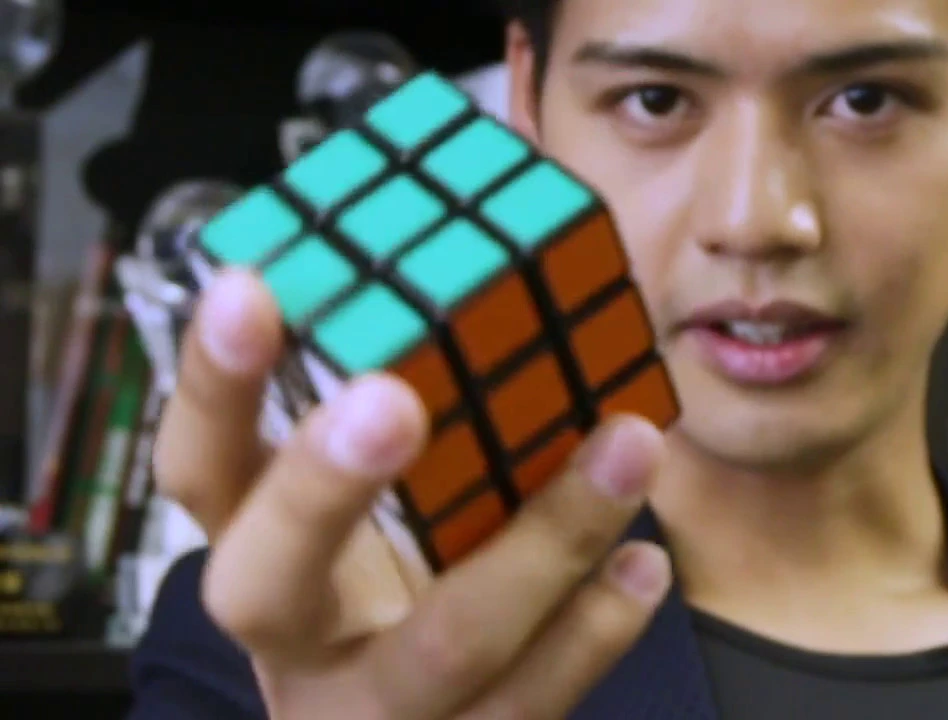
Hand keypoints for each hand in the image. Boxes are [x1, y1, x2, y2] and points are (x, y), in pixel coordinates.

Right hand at [152, 269, 671, 718]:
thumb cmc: (383, 583)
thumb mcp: (370, 488)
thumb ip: (406, 367)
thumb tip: (499, 171)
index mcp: (254, 548)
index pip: (201, 469)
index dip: (215, 385)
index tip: (247, 287)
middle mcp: (297, 637)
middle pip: (266, 582)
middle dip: (323, 488)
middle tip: (391, 398)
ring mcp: (379, 707)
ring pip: (446, 644)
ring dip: (547, 540)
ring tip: (627, 445)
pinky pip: (534, 699)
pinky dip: (598, 628)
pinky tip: (642, 564)